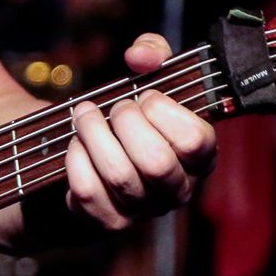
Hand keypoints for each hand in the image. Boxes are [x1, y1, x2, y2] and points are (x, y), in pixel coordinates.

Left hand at [64, 33, 216, 230]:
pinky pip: (88, 190)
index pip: (195, 141)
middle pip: (156, 162)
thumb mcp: (150, 79)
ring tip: (84, 115)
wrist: (96, 162)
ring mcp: (143, 211)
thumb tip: (139, 56)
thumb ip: (153, 54)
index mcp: (200, 158)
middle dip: (127, 123)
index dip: (165, 111)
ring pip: (119, 175)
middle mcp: (177, 190)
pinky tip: (75, 144)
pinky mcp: (107, 221)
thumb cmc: (133, 118)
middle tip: (115, 108)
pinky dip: (76, 159)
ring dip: (94, 134)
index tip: (145, 97)